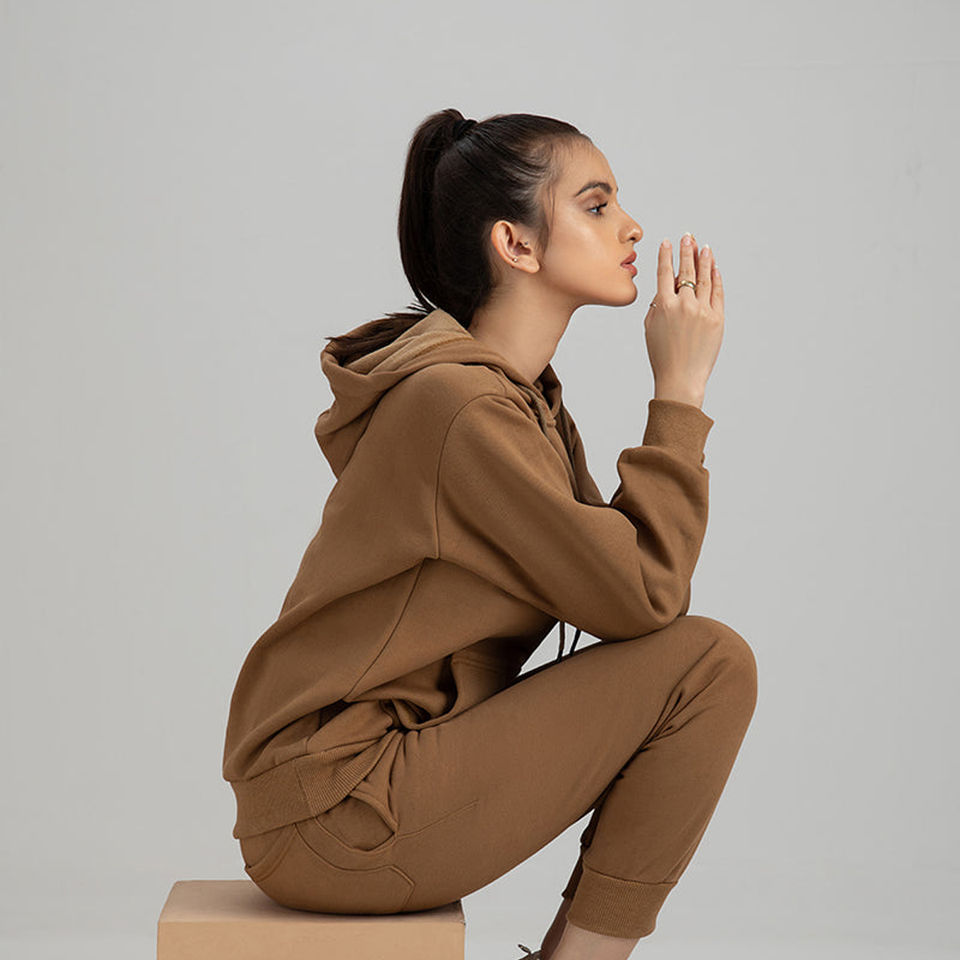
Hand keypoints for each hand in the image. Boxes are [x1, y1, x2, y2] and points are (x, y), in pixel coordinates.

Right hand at [644, 233, 723, 406]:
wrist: (680, 378)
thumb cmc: (662, 355)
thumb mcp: (651, 327)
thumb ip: (658, 303)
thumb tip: (669, 285)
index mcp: (664, 305)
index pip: (665, 272)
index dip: (667, 255)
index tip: (668, 242)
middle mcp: (684, 304)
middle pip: (687, 271)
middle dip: (687, 251)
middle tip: (688, 237)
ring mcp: (702, 311)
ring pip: (705, 278)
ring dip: (704, 260)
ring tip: (703, 247)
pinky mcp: (717, 319)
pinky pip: (717, 293)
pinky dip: (716, 278)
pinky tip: (714, 268)